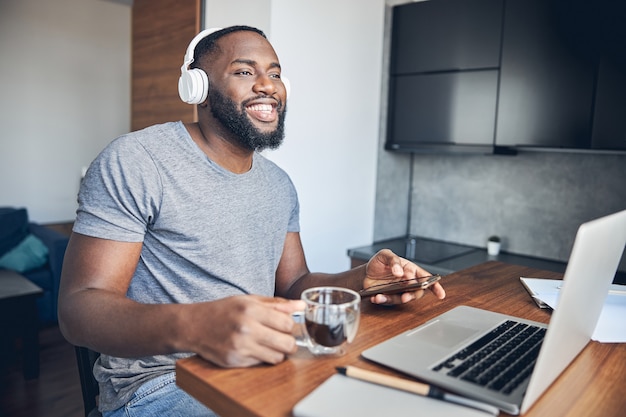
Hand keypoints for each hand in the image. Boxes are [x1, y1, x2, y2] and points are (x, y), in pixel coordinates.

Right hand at [189, 295, 304, 367]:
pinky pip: (261, 363)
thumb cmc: (224, 311)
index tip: (285, 325)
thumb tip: (302, 306)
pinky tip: (254, 348)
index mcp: (251, 310)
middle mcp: (246, 329)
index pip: (287, 323)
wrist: (194, 326)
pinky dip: (262, 357)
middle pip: (287, 343)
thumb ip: (277, 304)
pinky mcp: (235, 361)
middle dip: (289, 342)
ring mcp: (240, 347)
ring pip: (277, 357)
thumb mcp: (249, 300)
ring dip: (277, 352)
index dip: (290, 325)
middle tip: (283, 338)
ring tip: (269, 343)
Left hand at [363, 249, 445, 304]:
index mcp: (410, 270)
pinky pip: (389, 301)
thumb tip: (400, 272)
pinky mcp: (389, 297)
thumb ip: (394, 260)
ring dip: (394, 299)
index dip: (435, 286)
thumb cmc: (379, 262)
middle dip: (412, 294)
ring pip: (403, 298)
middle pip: (417, 291)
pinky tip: (376, 297)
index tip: (440, 294)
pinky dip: (382, 300)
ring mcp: (399, 291)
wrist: (365, 272)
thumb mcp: (385, 255)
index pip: (426, 277)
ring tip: (382, 296)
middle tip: (405, 295)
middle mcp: (407, 282)